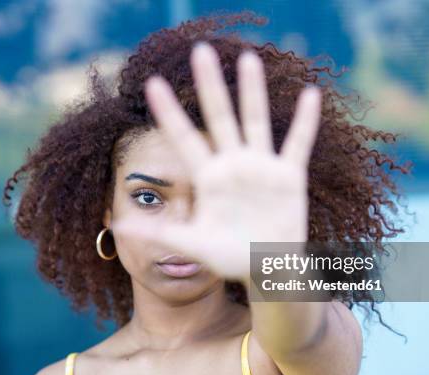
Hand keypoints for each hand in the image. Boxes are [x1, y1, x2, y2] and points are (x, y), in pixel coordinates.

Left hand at [112, 42, 321, 282]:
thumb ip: (161, 233)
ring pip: (255, 120)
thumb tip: (119, 226)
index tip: (152, 84)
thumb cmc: (229, 258)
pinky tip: (310, 94)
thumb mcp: (193, 245)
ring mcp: (261, 167)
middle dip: (209, 85)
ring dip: (252, 90)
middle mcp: (232, 165)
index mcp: (208, 178)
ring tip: (248, 58)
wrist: (267, 270)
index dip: (169, 112)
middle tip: (199, 50)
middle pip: (219, 116)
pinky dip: (305, 122)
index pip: (184, 138)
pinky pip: (297, 143)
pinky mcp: (288, 176)